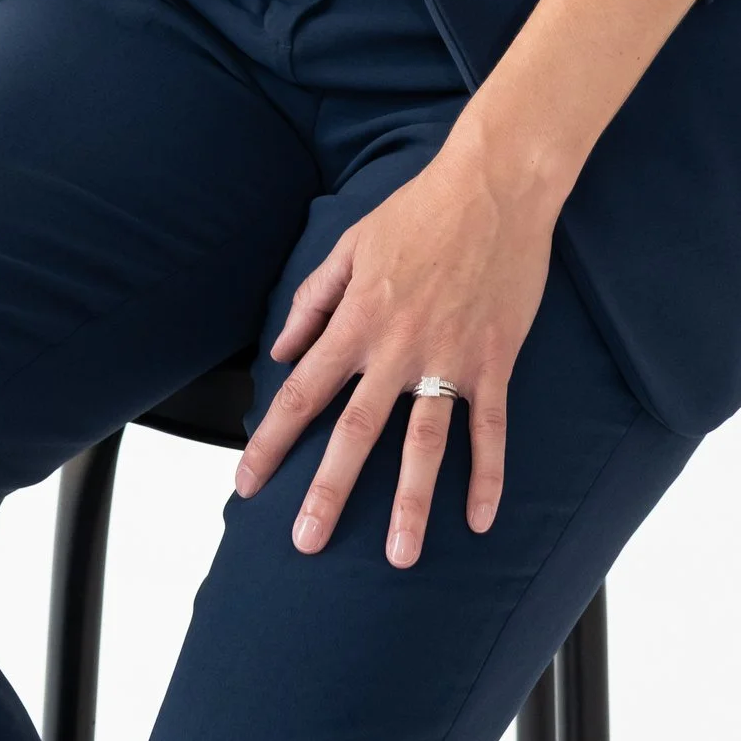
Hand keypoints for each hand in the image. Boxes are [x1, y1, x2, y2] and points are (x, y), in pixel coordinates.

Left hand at [232, 126, 559, 565]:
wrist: (493, 185)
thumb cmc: (420, 210)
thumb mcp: (352, 244)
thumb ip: (313, 299)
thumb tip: (280, 349)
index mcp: (357, 320)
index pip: (302, 392)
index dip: (271, 441)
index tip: (246, 482)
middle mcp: (397, 347)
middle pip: (356, 431)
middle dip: (328, 490)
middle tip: (307, 543)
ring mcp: (449, 358)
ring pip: (425, 442)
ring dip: (412, 503)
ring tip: (400, 555)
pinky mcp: (494, 360)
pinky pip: (490, 427)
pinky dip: (487, 475)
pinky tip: (480, 518)